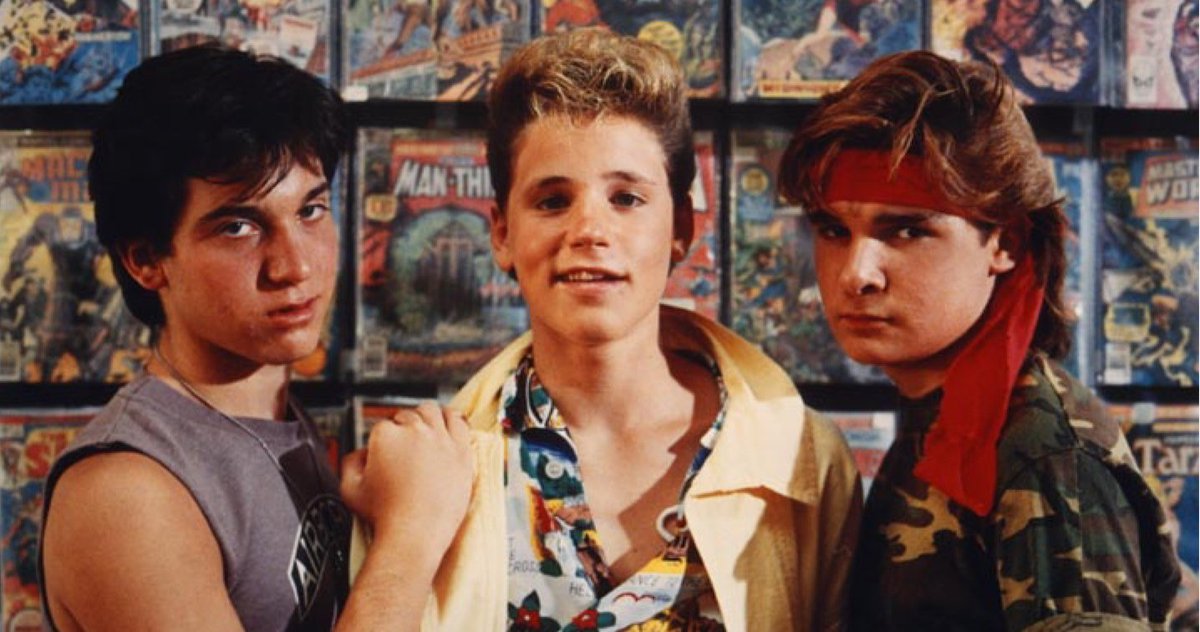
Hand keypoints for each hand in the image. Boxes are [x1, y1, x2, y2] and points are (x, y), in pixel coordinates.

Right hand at [340, 402, 472, 552]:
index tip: (387, 454)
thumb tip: (362, 452)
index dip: (384, 441)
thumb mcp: (349, 489)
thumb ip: (350, 462)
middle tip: (404, 450)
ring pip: (432, 412)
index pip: (383, 425)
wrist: (414, 535)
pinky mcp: (461, 450)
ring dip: (425, 419)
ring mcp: (440, 438)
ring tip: (424, 432)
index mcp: (385, 435)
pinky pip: (459, 421)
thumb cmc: (384, 516)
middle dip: (404, 430)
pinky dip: (452, 419)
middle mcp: (414, 431)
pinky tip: (449, 425)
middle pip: (408, 416)